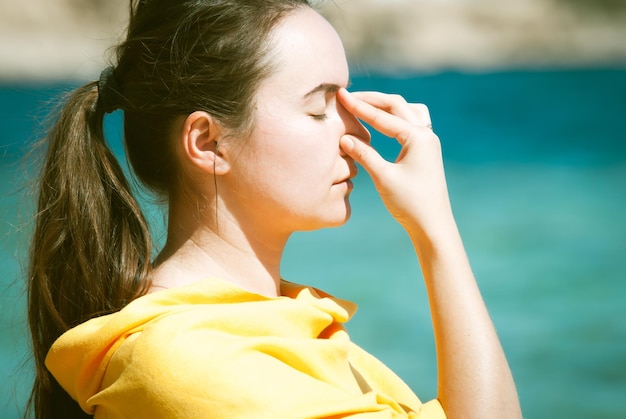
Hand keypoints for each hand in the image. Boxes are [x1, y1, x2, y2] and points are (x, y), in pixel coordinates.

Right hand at [337, 89, 452, 237]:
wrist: (432, 225)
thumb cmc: (410, 203)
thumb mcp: (383, 177)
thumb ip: (364, 154)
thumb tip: (344, 138)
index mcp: (417, 137)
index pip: (383, 115)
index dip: (359, 106)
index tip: (341, 95)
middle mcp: (426, 134)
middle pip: (396, 105)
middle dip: (372, 100)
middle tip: (349, 96)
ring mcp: (428, 141)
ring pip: (406, 110)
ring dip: (386, 105)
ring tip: (366, 105)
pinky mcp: (426, 150)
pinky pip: (411, 122)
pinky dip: (396, 117)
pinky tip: (385, 122)